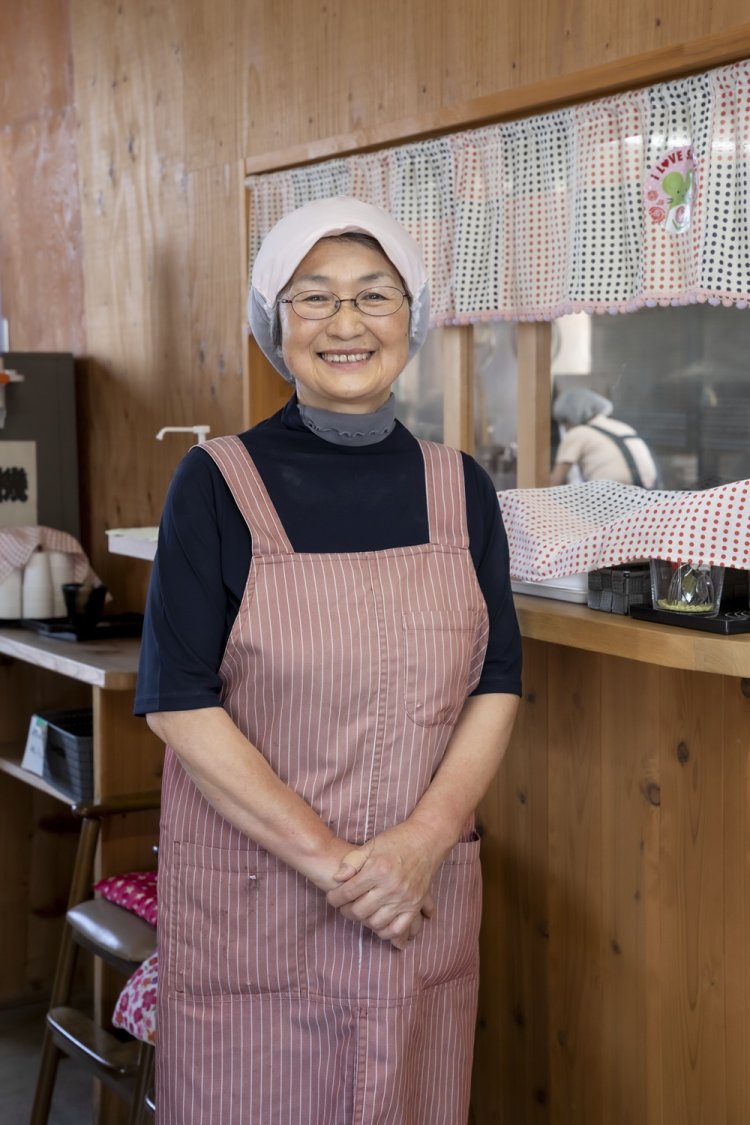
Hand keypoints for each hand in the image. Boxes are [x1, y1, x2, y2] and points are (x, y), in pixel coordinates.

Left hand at [326, 821, 440, 949]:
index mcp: (377, 869)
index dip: (334, 898)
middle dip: (346, 910)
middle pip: (359, 911)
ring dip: (363, 921)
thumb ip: (352, 861)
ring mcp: (404, 898)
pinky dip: (385, 932)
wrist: (426, 840)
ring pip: (375, 923)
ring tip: (359, 911)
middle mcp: (391, 886)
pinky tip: (377, 923)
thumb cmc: (396, 841)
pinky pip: (397, 929)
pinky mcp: (415, 905)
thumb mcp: (371, 845)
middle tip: (344, 905)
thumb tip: (337, 878)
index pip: (348, 892)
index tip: (332, 897)